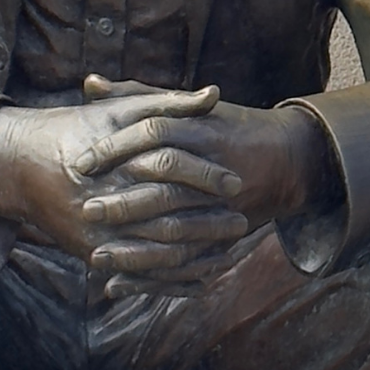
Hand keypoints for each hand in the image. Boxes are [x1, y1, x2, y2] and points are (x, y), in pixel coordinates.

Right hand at [0, 84, 246, 276]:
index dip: (206, 175)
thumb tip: (216, 94)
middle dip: (208, 221)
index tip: (236, 182)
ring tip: (227, 248)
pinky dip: (172, 278)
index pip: (170, 167)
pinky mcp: (92, 253)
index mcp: (115, 159)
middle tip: (241, 221)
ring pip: (156, 252)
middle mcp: (104, 199)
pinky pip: (139, 274)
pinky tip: (200, 274)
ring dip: (197, 253)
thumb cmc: (76, 128)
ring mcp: (96, 233)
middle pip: (167, 215)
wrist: (17, 164)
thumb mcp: (120, 109)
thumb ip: (170, 103)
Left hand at [73, 75, 336, 295]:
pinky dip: (153, 278)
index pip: (153, 134)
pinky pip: (190, 263)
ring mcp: (224, 206)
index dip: (116, 148)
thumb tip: (90, 84)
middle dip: (123, 203)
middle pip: (164, 188)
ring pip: (176, 230)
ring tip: (95, 255)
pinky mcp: (227, 239)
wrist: (287, 159)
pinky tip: (118, 284)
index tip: (81, 162)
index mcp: (201, 129)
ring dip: (135, 249)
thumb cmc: (225, 127)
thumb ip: (136, 96)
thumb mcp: (185, 108)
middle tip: (86, 210)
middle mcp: (213, 167)